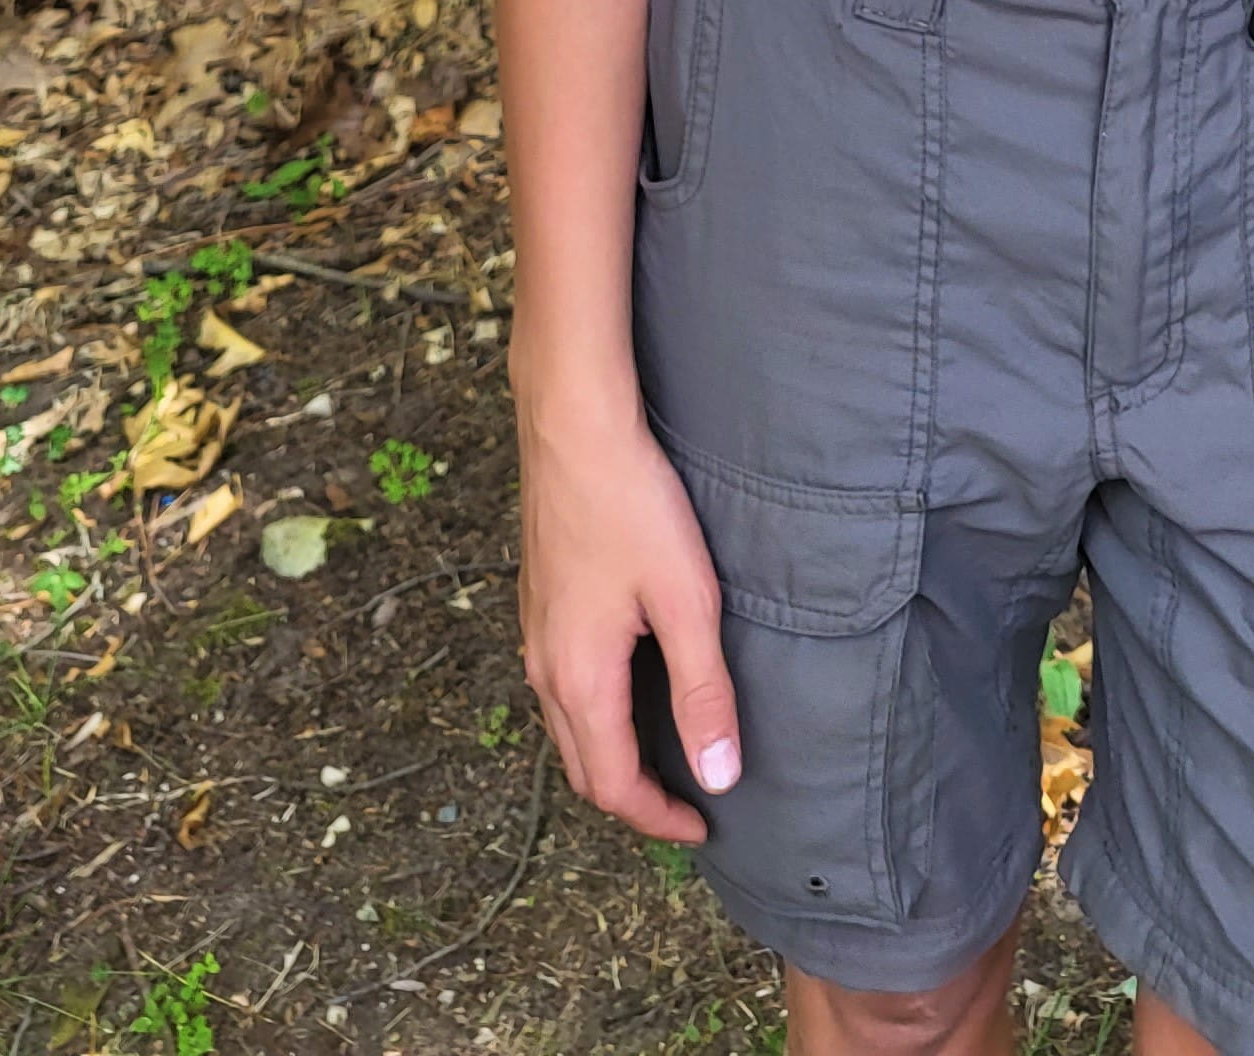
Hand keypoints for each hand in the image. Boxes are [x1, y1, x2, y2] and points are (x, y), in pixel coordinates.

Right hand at [517, 395, 740, 840]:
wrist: (572, 425)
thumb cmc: (632, 504)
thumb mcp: (686, 599)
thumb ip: (703, 691)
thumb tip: (719, 776)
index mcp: (579, 679)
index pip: (613, 787)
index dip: (660, 819)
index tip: (705, 827)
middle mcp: (544, 668)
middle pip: (582, 768)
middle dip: (633, 798)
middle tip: (688, 803)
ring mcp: (534, 634)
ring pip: (566, 728)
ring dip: (611, 756)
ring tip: (665, 754)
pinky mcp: (538, 604)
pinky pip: (559, 687)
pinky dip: (594, 716)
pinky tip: (630, 688)